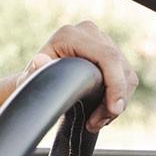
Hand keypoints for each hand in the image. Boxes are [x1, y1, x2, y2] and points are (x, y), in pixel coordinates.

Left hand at [18, 21, 137, 132]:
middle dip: (115, 100)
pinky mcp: (110, 51)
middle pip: (119, 66)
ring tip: (97, 121)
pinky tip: (104, 112)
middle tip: (99, 123)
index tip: (113, 110)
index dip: (115, 84)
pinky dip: (119, 97)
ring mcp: (102, 39)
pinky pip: (126, 76)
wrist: (37, 76)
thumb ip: (33, 72)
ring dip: (118, 102)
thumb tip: (40, 61)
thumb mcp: (29, 79)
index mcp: (70, 35)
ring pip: (126, 74)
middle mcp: (89, 32)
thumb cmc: (33, 80)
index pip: (107, 56)